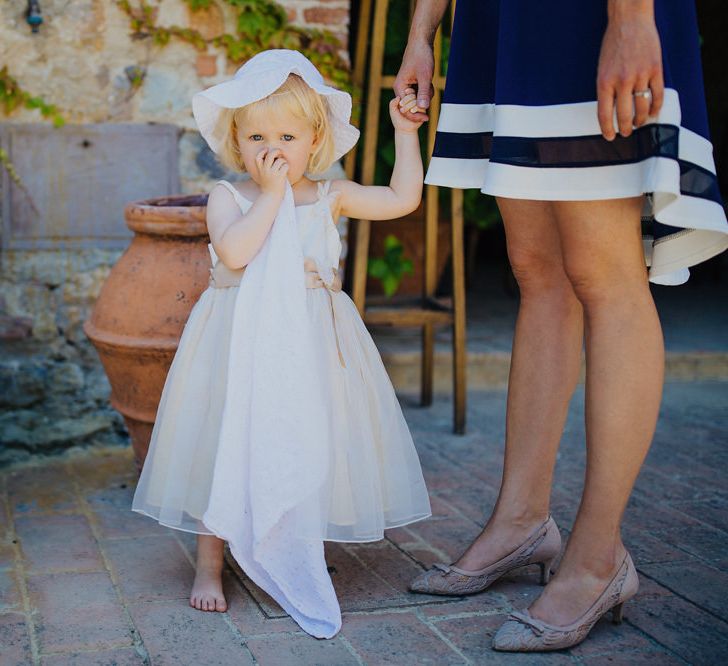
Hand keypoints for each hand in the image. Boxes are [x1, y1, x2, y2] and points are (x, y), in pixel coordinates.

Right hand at [255, 148, 288, 196]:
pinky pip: (285, 166)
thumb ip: (264, 168)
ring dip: (283, 161)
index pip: (258, 157)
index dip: (263, 151)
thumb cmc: (269, 186)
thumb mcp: (263, 176)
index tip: (267, 150)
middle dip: (277, 151)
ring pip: (280, 160)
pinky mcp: (280, 176)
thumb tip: (273, 157)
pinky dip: (287, 167)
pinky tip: (286, 171)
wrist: (271, 197)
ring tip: (283, 166)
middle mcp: (265, 170)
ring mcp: (273, 173)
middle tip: (280, 153)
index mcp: (260, 170)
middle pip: (270, 154)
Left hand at [390, 94, 425, 132]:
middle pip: (413, 94)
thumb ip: (392, 103)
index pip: (410, 91)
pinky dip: (415, 108)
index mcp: (408, 99)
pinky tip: (412, 112)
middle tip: (401, 106)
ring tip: (403, 111)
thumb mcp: (392, 110)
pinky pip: (420, 106)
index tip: (405, 92)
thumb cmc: (398, 119)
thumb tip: (398, 97)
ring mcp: (419, 106)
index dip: (408, 91)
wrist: (404, 129)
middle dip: (407, 99)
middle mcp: (414, 101)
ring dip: (409, 105)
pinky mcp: (423, 112)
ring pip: (417, 100)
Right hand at [393, 39, 433, 120]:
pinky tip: (429, 81)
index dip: (415, 115)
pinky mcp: (413, 83)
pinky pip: (420, 92)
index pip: (405, 109)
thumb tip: (423, 108)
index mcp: (399, 87)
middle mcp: (401, 88)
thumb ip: (423, 93)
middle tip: (429, 88)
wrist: (421, 41)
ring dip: (426, 94)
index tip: (426, 118)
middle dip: (422, 101)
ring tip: (429, 82)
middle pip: (412, 105)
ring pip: (418, 99)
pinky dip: (426, 90)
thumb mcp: (424, 76)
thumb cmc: (421, 56)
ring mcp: (407, 86)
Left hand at [597, 14, 663, 139]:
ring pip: (642, 108)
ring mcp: (641, 75)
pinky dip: (656, 107)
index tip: (610, 137)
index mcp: (604, 82)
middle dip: (625, 128)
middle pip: (625, 115)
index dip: (607, 130)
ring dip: (640, 120)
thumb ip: (607, 90)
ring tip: (638, 123)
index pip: (604, 114)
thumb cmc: (613, 46)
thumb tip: (612, 112)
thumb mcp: (602, 70)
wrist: (630, 22)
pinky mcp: (656, 69)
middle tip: (625, 133)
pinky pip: (657, 94)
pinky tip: (653, 112)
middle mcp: (622, 81)